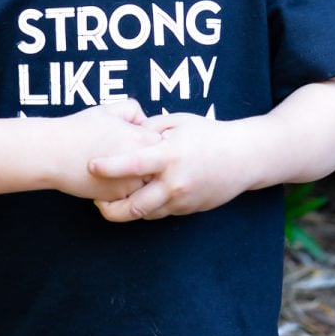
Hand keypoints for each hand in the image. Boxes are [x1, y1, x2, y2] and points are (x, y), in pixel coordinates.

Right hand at [49, 99, 162, 202]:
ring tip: (132, 170)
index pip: (165, 142)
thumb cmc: (80, 128)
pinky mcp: (118, 198)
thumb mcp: (109, 110)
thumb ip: (133, 111)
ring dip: (144, 178)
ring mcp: (130, 184)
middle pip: (161, 166)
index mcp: (141, 139)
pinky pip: (134, 196)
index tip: (146, 139)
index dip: (155, 140)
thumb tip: (145, 122)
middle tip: (143, 157)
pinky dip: (129, 190)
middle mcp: (140, 164)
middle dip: (154, 162)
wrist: (53, 153)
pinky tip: (117, 180)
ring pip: (150, 183)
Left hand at [90, 111, 254, 222]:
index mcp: (170, 155)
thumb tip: (125, 129)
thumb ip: (150, 126)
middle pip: (134, 206)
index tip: (90, 166)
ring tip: (112, 202)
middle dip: (110, 210)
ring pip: (146, 214)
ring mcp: (182, 199)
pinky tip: (140, 198)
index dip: (109, 167)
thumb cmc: (209, 134)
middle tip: (96, 202)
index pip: (134, 164)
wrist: (244, 158)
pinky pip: (161, 212)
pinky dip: (148, 207)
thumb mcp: (179, 121)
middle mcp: (174, 181)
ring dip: (127, 210)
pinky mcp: (188, 209)